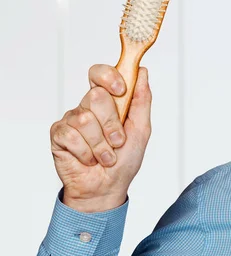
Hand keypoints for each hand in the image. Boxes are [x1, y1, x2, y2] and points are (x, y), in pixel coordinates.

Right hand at [50, 65, 151, 211]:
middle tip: (117, 141)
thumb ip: (142, 100)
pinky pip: (71, 136)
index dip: (108, 76)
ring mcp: (71, 119)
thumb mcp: (141, 129)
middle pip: (96, 95)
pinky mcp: (59, 135)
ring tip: (105, 156)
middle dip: (111, 123)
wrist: (107, 188)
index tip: (120, 90)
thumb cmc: (125, 159)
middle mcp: (88, 106)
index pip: (100, 73)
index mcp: (108, 101)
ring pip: (85, 119)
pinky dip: (86, 153)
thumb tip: (142, 72)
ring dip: (101, 144)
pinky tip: (88, 159)